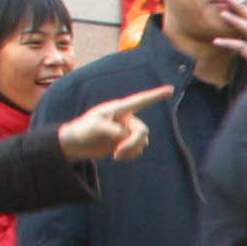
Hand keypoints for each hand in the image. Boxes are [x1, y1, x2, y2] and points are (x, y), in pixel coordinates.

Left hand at [56, 86, 172, 161]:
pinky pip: (137, 151)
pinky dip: (128, 155)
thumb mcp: (95, 127)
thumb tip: (127, 136)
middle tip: (118, 153)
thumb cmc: (82, 130)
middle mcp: (125, 118)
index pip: (140, 100)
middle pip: (142, 131)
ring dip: (129, 151)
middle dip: (132, 144)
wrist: (76, 144)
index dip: (156, 95)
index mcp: (118, 109)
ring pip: (141, 143)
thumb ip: (113, 130)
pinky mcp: (125, 143)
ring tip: (114, 154)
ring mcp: (126, 131)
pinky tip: (116, 155)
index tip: (171, 90)